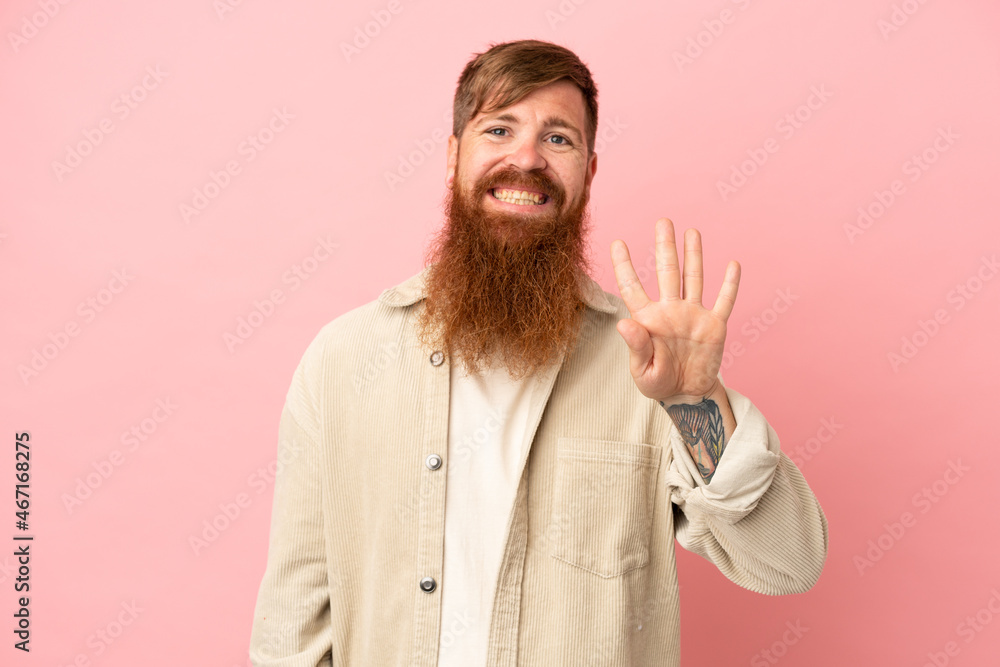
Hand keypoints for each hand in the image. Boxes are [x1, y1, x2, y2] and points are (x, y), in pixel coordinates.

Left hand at [610, 218, 740, 401]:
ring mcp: (693, 315)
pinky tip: (732, 264)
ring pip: (693, 278)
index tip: (617, 243)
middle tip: (663, 221)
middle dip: (665, 246)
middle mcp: (670, 310)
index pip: (632, 287)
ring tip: (691, 232)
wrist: (686, 394)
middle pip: (667, 272)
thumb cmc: (658, 382)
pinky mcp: (714, 326)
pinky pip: (723, 301)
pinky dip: (729, 284)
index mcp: (647, 319)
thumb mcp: (642, 370)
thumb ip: (636, 346)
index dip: (624, 266)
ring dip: (693, 255)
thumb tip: (623, 323)